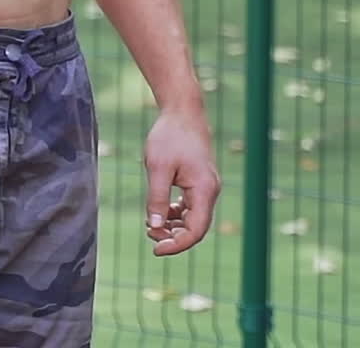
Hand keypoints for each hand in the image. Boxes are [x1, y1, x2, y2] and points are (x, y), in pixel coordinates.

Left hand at [143, 111, 219, 255]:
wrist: (182, 110)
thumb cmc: (169, 136)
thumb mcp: (157, 167)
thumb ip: (157, 198)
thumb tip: (155, 228)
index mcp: (204, 189)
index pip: (196, 231)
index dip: (177, 245)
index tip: (155, 249)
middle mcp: (210, 190)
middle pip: (196, 228)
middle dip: (174, 237)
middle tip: (149, 235)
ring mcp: (206, 186)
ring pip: (193, 219)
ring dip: (174, 226)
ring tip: (151, 226)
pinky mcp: (199, 181)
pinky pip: (191, 207)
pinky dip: (176, 214)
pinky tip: (160, 212)